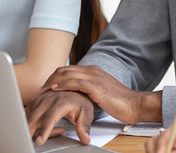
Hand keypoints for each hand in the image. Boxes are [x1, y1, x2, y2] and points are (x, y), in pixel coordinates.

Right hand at [26, 90, 93, 144]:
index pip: (50, 118)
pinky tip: (46, 126)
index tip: (39, 141)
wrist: (75, 90)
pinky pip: (29, 115)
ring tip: (53, 131)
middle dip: (31, 130)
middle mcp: (49, 98)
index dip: (44, 130)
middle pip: (35, 117)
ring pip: (31, 117)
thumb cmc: (80, 102)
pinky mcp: (35, 100)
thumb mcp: (86, 113)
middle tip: (34, 141)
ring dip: (37, 128)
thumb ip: (84, 126)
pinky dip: (34, 123)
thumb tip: (85, 138)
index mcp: (62, 102)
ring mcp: (41, 98)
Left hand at [39, 65, 160, 123]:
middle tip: (40, 89)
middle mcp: (93, 70)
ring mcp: (94, 77)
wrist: (134, 104)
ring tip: (43, 91)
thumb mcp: (101, 93)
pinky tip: (54, 90)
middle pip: (65, 70)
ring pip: (67, 74)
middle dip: (50, 79)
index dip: (55, 78)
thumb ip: (89, 91)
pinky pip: (75, 82)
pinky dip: (62, 85)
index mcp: (94, 71)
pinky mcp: (96, 86)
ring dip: (52, 82)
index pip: (69, 70)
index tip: (46, 87)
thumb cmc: (120, 102)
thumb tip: (77, 96)